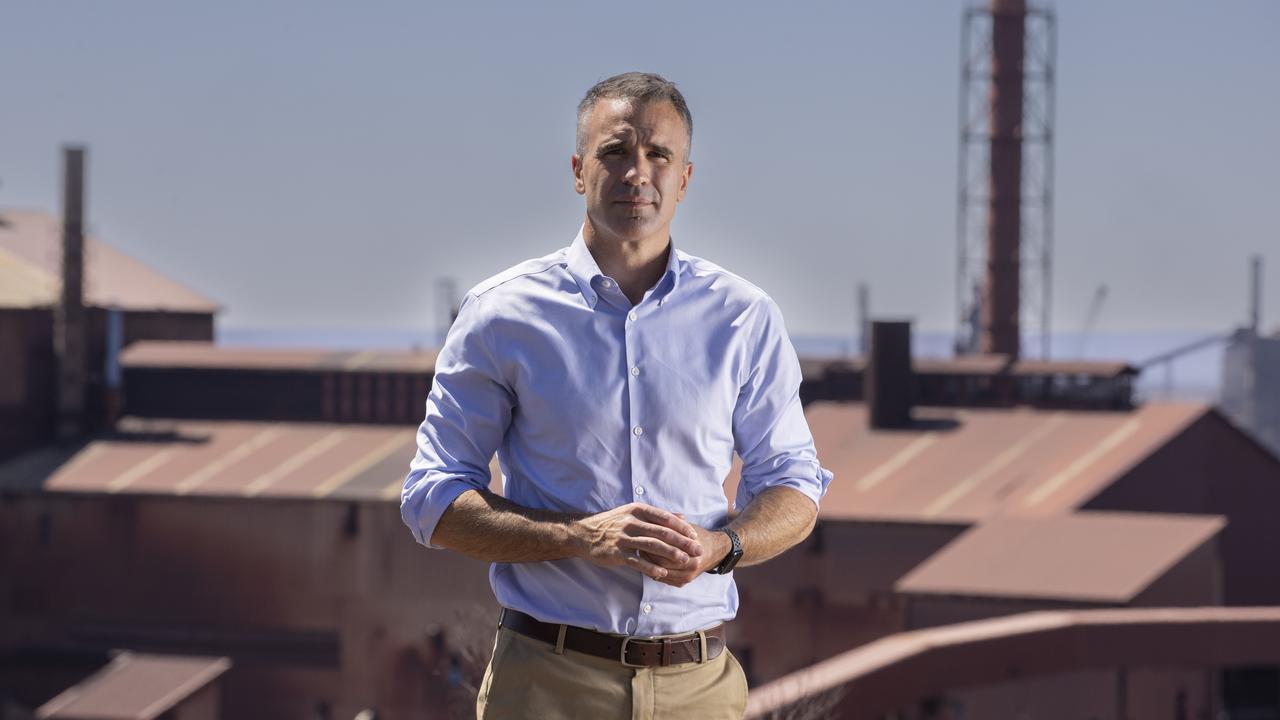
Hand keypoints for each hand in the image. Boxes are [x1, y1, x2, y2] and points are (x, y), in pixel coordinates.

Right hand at [571, 503, 703, 580]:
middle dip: (682, 542)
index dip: (682, 527)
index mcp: (637, 510)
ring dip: (671, 554)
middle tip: (697, 550)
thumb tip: (682, 518)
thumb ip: (658, 516)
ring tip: (684, 560)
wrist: (584, 533)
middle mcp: (631, 522)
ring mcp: (623, 538)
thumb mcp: (633, 513)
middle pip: (662, 532)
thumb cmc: (612, 523)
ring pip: (652, 546)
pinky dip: (651, 567)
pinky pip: (637, 561)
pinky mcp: (616, 553)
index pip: (665, 518)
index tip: (695, 535)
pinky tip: (662, 573)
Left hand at [640, 515, 731, 587]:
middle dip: (647, 555)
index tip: (641, 535)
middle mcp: (691, 565)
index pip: (665, 548)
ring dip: (648, 565)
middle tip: (637, 546)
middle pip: (661, 563)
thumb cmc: (697, 535)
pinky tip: (646, 565)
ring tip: (639, 556)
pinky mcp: (683, 583)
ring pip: (661, 573)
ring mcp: (687, 576)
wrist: (715, 551)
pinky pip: (664, 580)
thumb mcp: (687, 525)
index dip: (651, 542)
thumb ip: (672, 521)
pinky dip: (654, 573)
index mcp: (692, 549)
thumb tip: (654, 515)